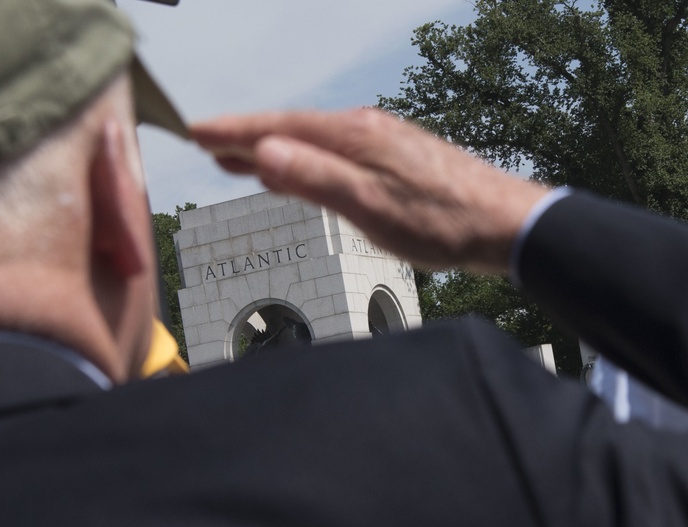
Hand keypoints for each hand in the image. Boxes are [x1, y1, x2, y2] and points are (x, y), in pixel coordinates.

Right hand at [192, 108, 547, 272]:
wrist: (506, 225)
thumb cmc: (441, 222)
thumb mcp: (369, 206)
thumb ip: (314, 178)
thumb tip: (262, 153)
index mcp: (353, 136)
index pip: (278, 128)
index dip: (233, 132)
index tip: (193, 130)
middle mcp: (365, 130)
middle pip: (291, 130)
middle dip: (245, 138)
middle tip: (204, 143)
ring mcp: (380, 143)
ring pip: (312, 142)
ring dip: (272, 149)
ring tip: (237, 157)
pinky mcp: (393, 160)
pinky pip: (333, 153)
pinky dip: (303, 159)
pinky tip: (298, 170)